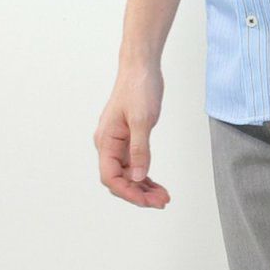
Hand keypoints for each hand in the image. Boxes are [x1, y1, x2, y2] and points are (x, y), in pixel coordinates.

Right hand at [95, 62, 171, 207]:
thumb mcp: (142, 120)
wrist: (141, 68)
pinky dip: (145, 177)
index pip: (110, 177)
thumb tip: (139, 177)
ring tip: (163, 197)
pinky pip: (134, 165)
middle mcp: (109, 145)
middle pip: (119, 180)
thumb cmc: (138, 88)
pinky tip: (157, 186)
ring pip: (128, 175)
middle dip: (139, 194)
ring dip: (143, 188)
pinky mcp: (129, 140)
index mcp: (106, 141)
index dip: (127, 192)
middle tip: (162, 202)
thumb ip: (140, 150)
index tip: (147, 201)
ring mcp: (118, 143)